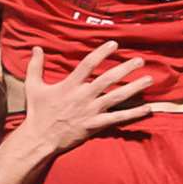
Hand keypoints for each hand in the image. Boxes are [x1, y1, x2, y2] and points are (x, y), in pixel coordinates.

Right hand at [16, 45, 153, 152]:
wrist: (40, 139)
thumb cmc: (37, 112)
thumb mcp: (32, 87)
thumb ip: (35, 66)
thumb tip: (37, 48)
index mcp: (70, 85)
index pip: (88, 64)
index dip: (102, 53)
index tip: (114, 44)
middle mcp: (83, 96)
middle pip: (108, 79)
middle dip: (126, 68)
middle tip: (140, 61)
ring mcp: (91, 111)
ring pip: (117, 97)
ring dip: (134, 88)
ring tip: (149, 79)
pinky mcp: (95, 125)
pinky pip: (118, 119)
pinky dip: (133, 114)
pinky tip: (147, 109)